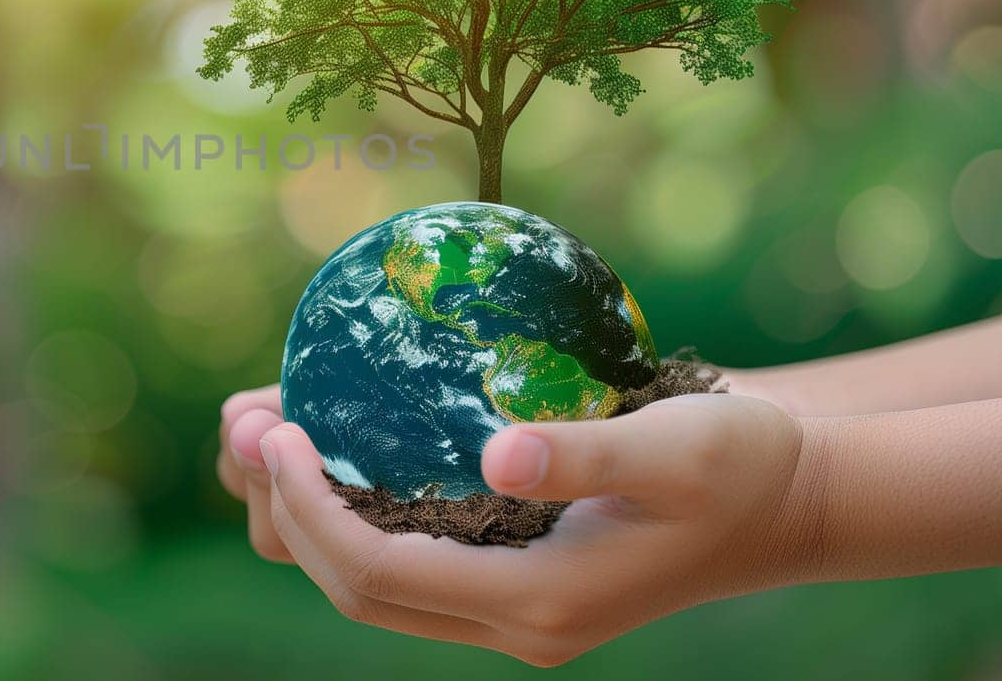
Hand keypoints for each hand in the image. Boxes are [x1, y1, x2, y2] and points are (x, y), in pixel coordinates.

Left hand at [227, 391, 814, 665]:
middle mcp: (510, 620)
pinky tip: (332, 438)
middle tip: (244, 418)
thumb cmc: (743, 465)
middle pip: (354, 587)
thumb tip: (497, 455)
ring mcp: (506, 605)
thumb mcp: (678, 447)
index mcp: (539, 603)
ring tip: (263, 420)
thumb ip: (586, 452)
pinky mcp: (508, 572)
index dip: (310, 508)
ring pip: (367, 578)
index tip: (272, 429)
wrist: (792, 502)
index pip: (378, 573)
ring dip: (303, 509)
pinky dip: (348, 504)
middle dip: (284, 509)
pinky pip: (400, 552)